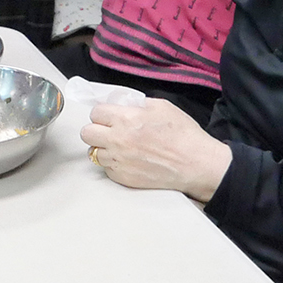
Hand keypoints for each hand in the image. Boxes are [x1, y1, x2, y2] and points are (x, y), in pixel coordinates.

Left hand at [80, 100, 233, 201]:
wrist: (195, 164)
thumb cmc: (183, 134)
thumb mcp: (161, 106)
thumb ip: (136, 104)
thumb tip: (123, 105)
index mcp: (125, 119)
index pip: (95, 113)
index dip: (104, 113)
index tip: (110, 116)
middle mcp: (117, 140)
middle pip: (86, 133)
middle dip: (96, 129)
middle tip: (109, 131)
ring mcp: (118, 161)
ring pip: (93, 153)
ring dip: (102, 148)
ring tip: (118, 147)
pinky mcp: (123, 178)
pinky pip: (106, 169)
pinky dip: (113, 164)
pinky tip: (127, 160)